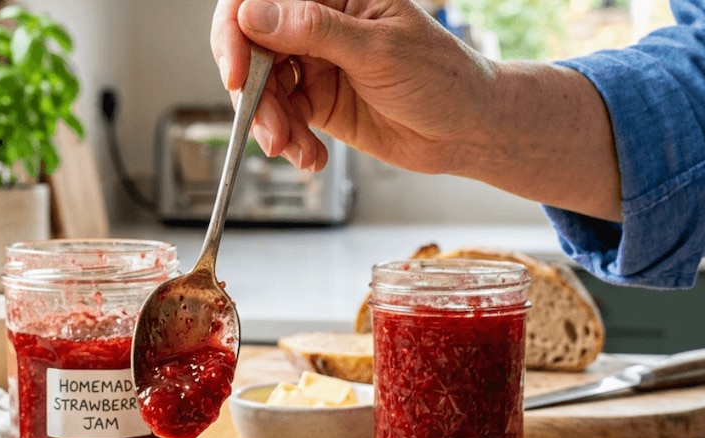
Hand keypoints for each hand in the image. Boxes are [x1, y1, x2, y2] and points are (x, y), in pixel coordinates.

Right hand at [210, 0, 495, 173]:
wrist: (467, 130)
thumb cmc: (443, 77)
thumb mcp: (379, 50)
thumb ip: (314, 31)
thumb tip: (254, 15)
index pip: (262, 0)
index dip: (237, 33)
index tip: (237, 73)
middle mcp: (317, 25)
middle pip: (252, 49)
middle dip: (254, 94)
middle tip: (269, 128)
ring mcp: (314, 64)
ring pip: (263, 90)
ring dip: (271, 125)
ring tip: (293, 148)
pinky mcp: (316, 103)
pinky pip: (283, 120)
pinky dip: (290, 142)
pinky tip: (310, 156)